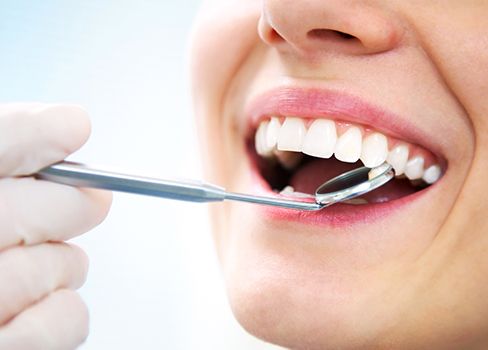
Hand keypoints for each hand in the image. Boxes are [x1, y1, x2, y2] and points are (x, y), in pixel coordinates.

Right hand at [0, 103, 111, 348]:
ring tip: (36, 268)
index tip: (74, 125)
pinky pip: (67, 318)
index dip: (30, 135)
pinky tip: (40, 306)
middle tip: (93, 201)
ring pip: (57, 266)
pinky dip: (67, 311)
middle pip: (31, 212)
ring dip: (63, 264)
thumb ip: (14, 161)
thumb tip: (73, 124)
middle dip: (72, 205)